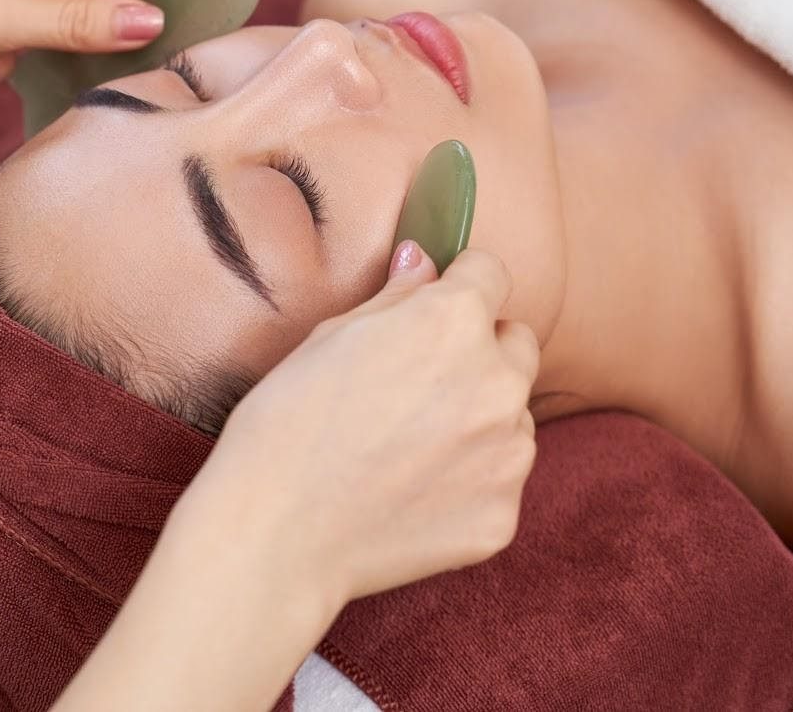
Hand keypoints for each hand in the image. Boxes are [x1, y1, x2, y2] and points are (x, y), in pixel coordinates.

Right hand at [182, 242, 539, 617]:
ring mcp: (508, 454)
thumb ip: (395, 296)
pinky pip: (500, 479)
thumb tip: (423, 260)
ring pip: (514, 414)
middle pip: (516, 344)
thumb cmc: (288, 423)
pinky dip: (470, 480)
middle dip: (480, 350)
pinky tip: (413, 491)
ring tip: (409, 445)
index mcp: (454, 321)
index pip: (490, 274)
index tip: (434, 306)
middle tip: (418, 382)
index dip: (458, 285)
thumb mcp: (330, 336)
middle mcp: (498, 381)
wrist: (276, 532)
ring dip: (481, 417)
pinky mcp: (503, 514)